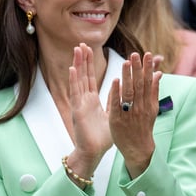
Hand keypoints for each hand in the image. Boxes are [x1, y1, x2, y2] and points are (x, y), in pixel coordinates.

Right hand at [66, 44, 111, 173]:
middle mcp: (84, 100)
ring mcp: (79, 104)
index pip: (91, 78)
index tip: (90, 50)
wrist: (93, 152)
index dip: (90, 65)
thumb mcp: (111, 116)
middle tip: (82, 44)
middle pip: (83, 76)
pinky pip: (75, 93)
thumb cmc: (101, 137)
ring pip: (77, 80)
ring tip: (77, 50)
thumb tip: (123, 94)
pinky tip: (72, 69)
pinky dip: (73, 81)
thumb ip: (115, 103)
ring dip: (77, 65)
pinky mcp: (77, 111)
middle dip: (83, 60)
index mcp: (92, 101)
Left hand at [107, 52, 160, 178]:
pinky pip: (116, 104)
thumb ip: (154, 91)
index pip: (148, 82)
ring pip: (128, 92)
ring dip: (127, 77)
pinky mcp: (117, 119)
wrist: (138, 148)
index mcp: (148, 103)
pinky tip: (115, 81)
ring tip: (126, 62)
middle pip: (139, 85)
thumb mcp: (152, 109)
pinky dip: (116, 93)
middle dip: (137, 69)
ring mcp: (128, 113)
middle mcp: (140, 106)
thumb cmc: (144, 127)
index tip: (147, 54)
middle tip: (135, 54)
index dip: (147, 68)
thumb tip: (159, 74)